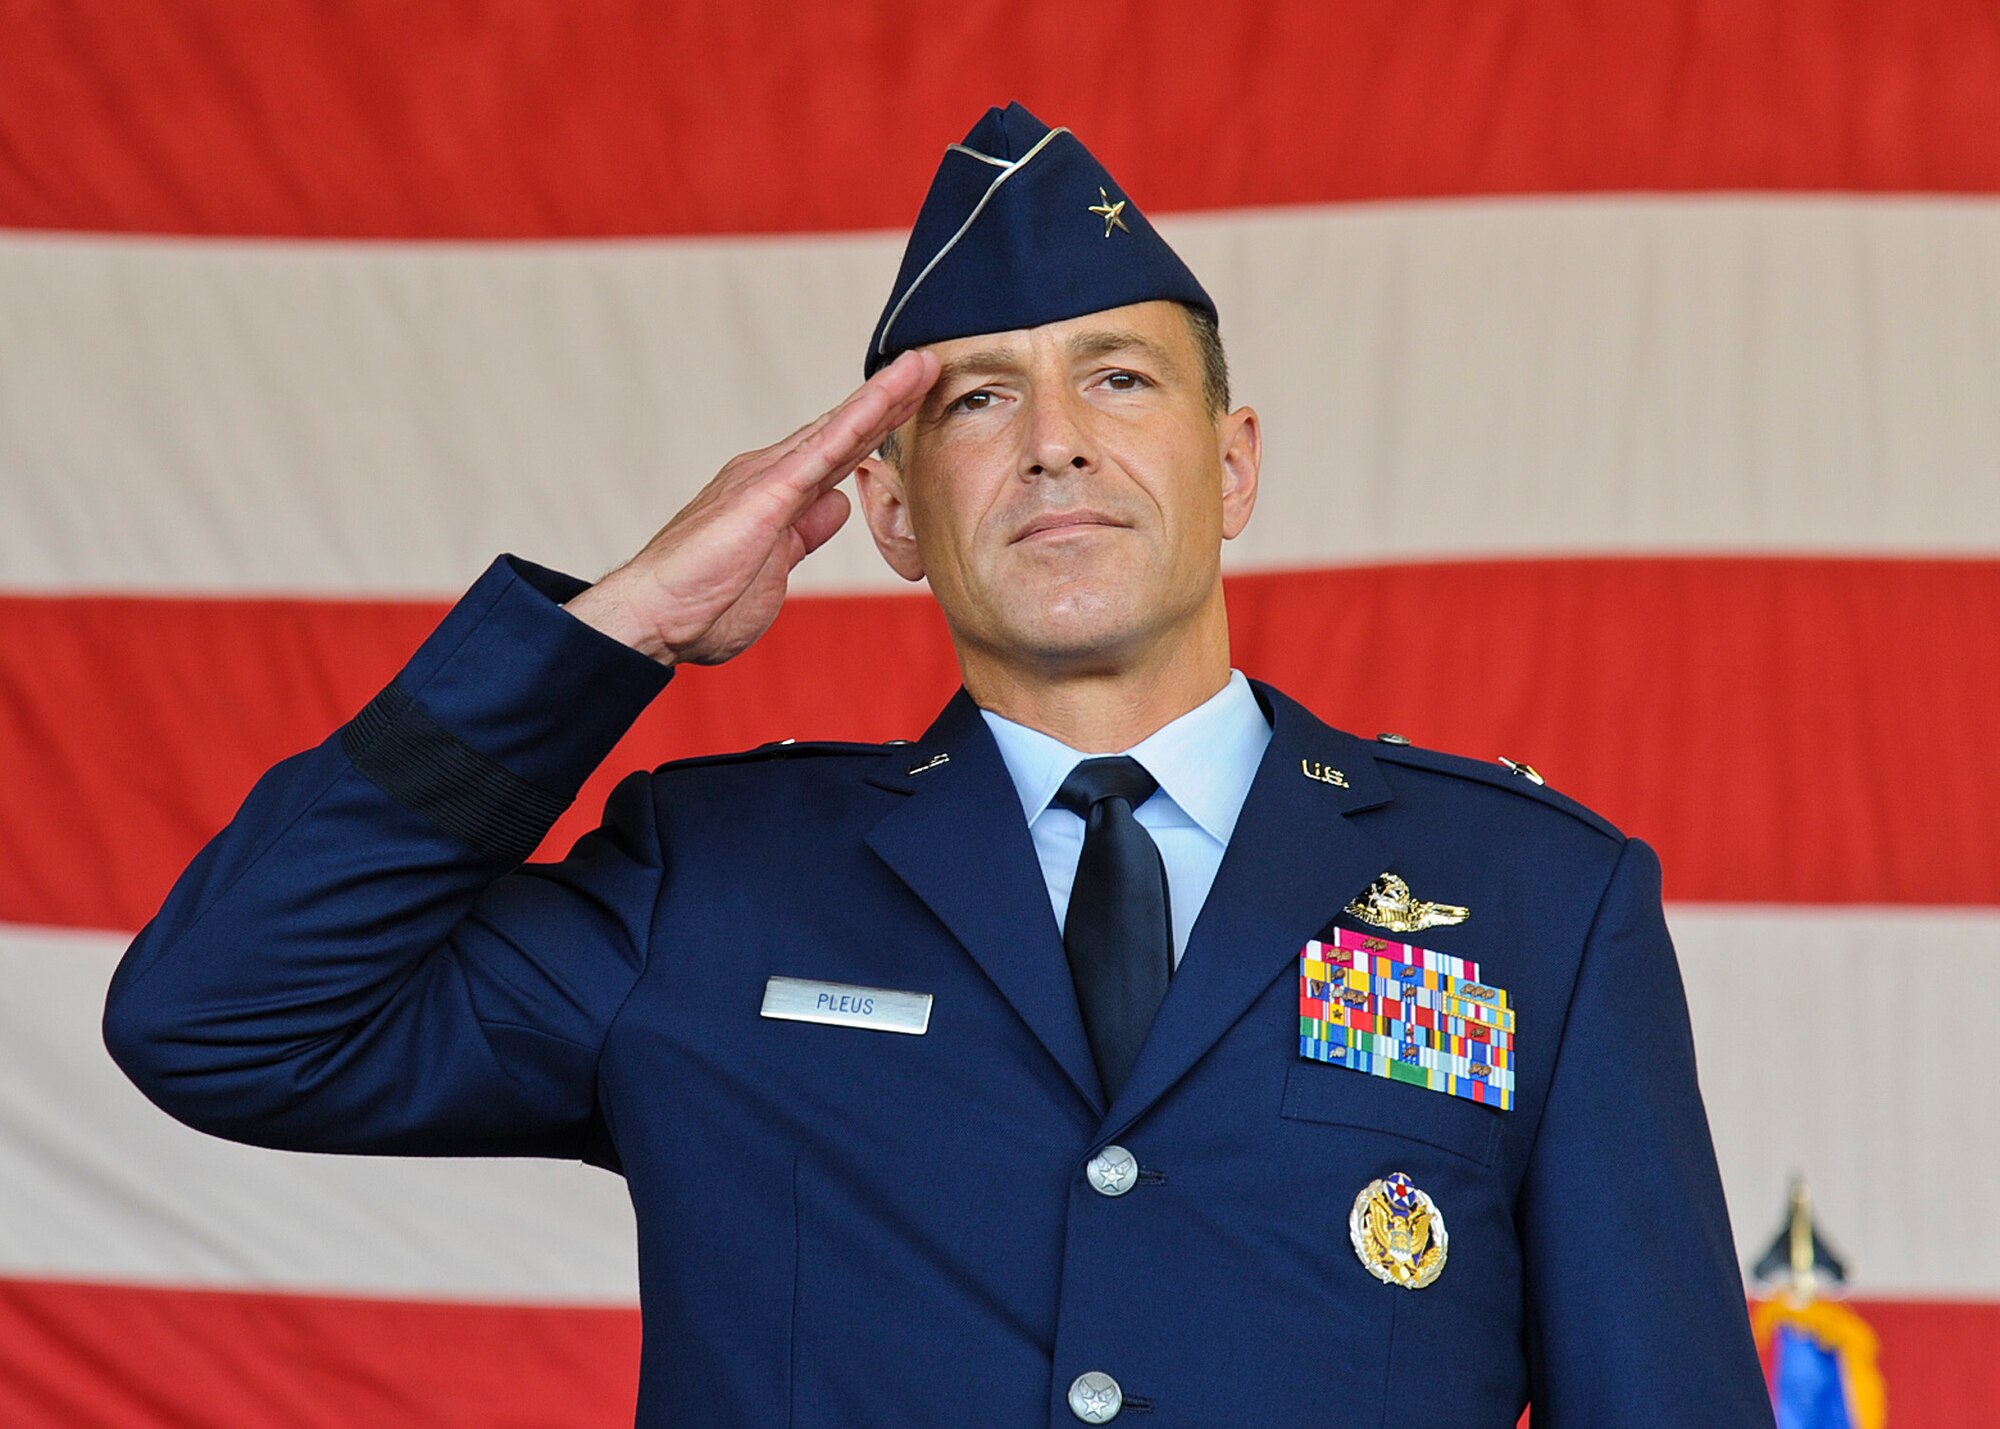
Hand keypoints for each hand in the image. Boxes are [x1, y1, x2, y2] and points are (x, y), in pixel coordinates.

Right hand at [565, 349, 938, 665]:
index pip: (837, 454)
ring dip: (883, 396)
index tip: (914, 405)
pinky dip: (856, 421)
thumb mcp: (775, 568)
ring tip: (923, 366)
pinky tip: (885, 398)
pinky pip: (822, 450)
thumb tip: (835, 505)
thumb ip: (805, 533)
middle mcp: (772, 473)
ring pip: (838, 428)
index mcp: (777, 494)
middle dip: (889, 400)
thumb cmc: (702, 600)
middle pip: (843, 430)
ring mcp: (768, 477)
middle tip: (929, 367)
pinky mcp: (767, 492)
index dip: (876, 429)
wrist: (652, 614)